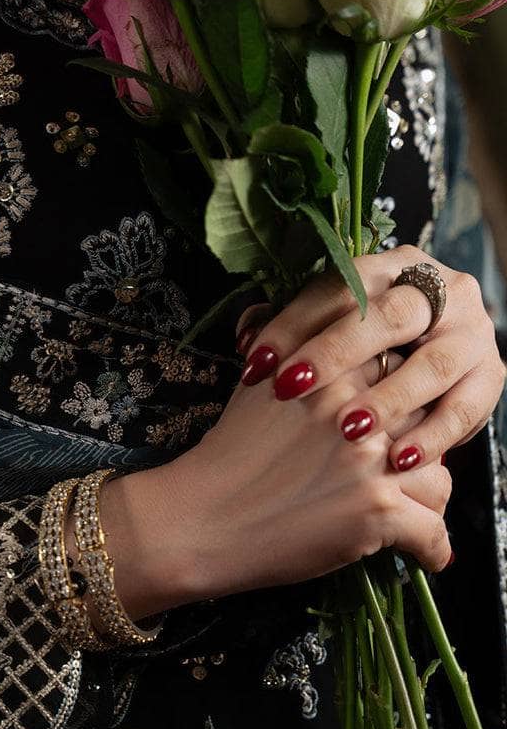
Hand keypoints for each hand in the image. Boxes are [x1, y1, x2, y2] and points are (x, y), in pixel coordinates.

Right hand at [109, 344, 451, 616]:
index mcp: (335, 371)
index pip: (401, 375)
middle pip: (427, 424)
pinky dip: (431, 551)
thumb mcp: (252, 385)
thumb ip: (282, 351)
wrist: (198, 519)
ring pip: (439, 479)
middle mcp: (361, 409)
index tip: (392, 426)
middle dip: (419, 450)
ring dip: (426, 500)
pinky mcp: (379, 512)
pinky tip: (423, 556)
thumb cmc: (221, 457)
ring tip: (411, 514)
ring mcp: (374, 461)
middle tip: (400, 473)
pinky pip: (433, 533)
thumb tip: (268, 319)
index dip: (399, 402)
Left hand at [234, 245, 505, 471]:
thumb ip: (289, 329)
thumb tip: (246, 338)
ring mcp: (470, 332)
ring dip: (389, 399)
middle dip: (336, 352)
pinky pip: (466, 408)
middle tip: (291, 389)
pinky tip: (399, 460)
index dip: (293, 324)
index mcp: (390, 268)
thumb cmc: (361, 348)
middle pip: (390, 315)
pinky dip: (432, 436)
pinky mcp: (491, 375)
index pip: (338, 287)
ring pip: (434, 362)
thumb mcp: (328, 328)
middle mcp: (439, 290)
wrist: (434, 356)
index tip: (254, 362)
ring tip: (348, 429)